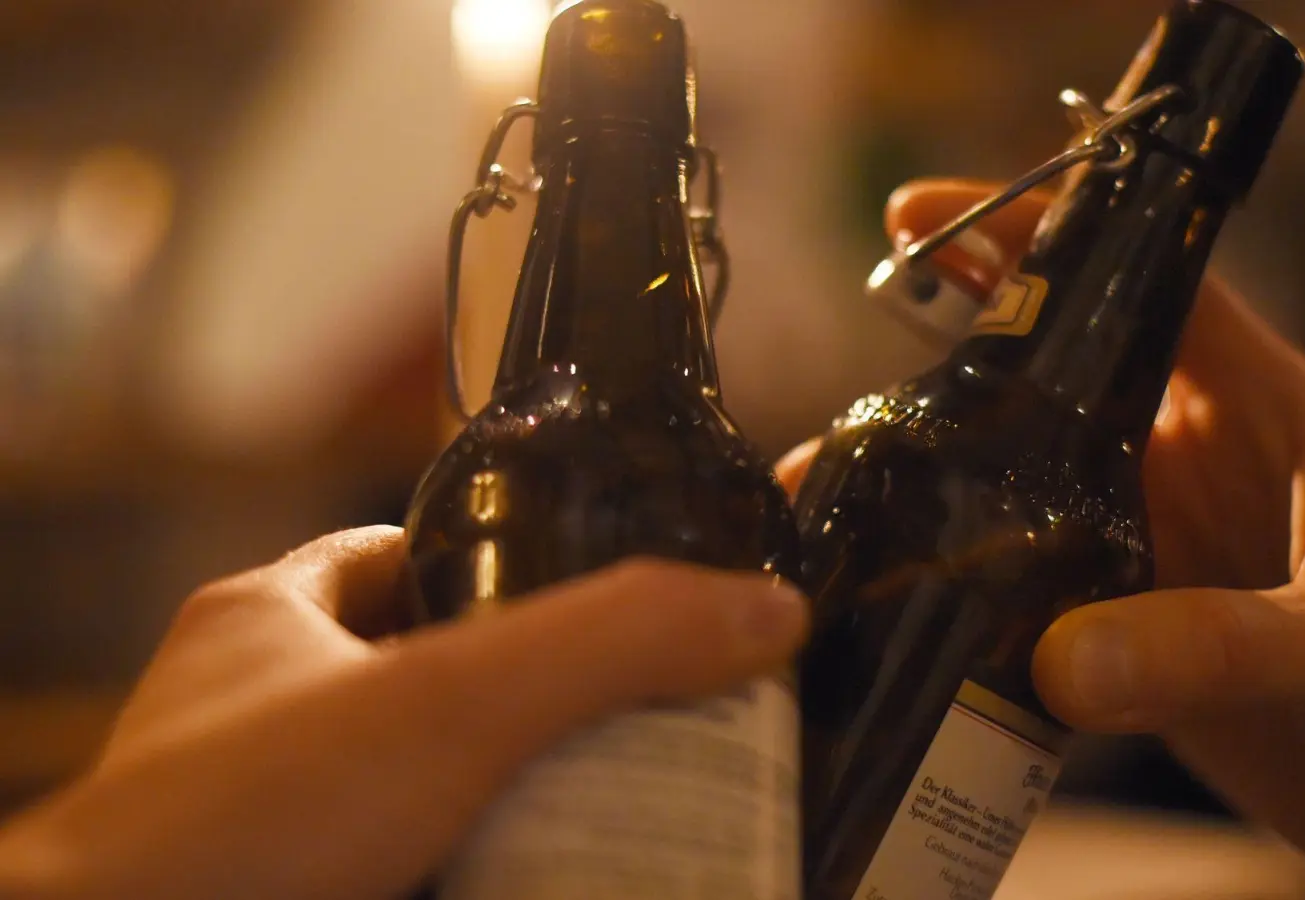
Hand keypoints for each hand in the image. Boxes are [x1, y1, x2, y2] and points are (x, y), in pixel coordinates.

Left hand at [0, 527, 807, 899]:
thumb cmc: (235, 830)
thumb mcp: (453, 702)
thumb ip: (612, 642)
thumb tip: (771, 610)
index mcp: (272, 621)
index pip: (410, 553)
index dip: (511, 560)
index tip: (604, 592)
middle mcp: (259, 719)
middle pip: (433, 683)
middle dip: (537, 706)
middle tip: (647, 727)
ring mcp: (266, 823)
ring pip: (423, 794)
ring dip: (513, 805)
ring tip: (628, 814)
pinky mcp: (291, 890)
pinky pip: (405, 865)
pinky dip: (476, 872)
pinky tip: (550, 882)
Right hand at [778, 179, 1304, 899]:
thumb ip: (1223, 644)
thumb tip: (1060, 658)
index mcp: (1275, 422)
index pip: (1154, 289)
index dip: (1048, 238)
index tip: (930, 218)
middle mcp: (1207, 471)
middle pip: (1063, 383)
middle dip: (953, 370)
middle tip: (848, 385)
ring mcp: (1167, 554)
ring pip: (1031, 491)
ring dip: (943, 490)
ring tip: (838, 499)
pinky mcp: (1141, 636)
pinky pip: (1036, 592)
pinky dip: (966, 591)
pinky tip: (897, 602)